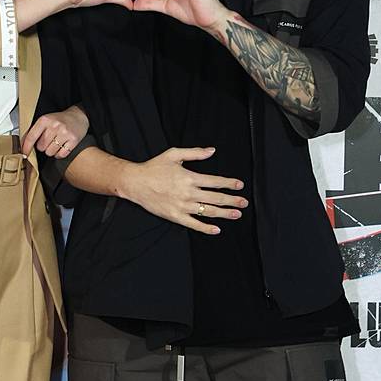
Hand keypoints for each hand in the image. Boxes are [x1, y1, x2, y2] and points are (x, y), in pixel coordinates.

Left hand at [22, 104, 88, 158]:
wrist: (79, 116)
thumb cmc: (60, 120)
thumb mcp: (46, 120)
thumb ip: (35, 130)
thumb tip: (24, 145)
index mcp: (45, 120)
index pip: (31, 136)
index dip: (26, 147)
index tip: (24, 153)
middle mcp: (54, 126)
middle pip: (41, 147)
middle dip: (43, 147)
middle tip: (48, 141)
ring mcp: (65, 133)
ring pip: (50, 152)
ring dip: (51, 151)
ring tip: (56, 143)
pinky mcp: (73, 140)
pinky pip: (61, 155)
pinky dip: (60, 154)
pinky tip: (62, 147)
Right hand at [121, 146, 247, 234]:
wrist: (135, 183)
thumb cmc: (154, 168)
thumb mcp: (174, 154)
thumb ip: (195, 152)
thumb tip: (212, 151)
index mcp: (190, 177)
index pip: (215, 181)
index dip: (229, 183)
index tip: (239, 185)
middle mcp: (188, 193)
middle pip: (216, 197)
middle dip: (232, 200)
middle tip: (244, 202)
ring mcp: (183, 206)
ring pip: (208, 211)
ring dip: (224, 214)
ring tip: (236, 214)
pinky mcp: (175, 216)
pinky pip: (194, 224)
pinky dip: (206, 228)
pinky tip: (217, 229)